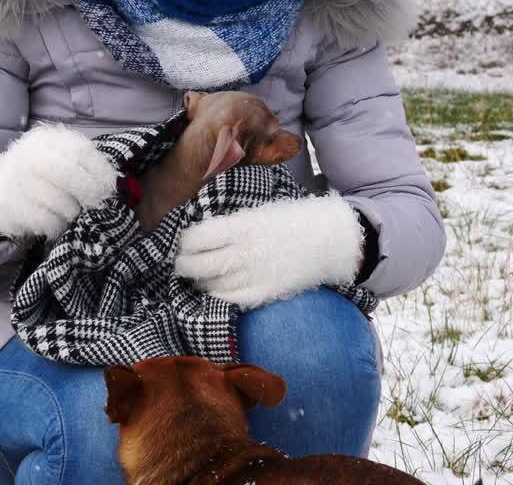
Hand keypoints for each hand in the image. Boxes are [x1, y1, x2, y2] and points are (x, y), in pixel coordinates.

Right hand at [0, 124, 119, 240]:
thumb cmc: (43, 177)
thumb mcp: (62, 162)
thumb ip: (85, 168)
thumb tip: (115, 186)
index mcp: (47, 139)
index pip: (81, 151)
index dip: (101, 172)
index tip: (110, 189)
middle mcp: (27, 153)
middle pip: (66, 171)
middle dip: (88, 192)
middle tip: (96, 205)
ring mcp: (12, 177)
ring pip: (55, 199)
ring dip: (72, 211)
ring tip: (75, 214)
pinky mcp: (4, 202)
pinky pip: (41, 218)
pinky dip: (56, 224)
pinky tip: (58, 223)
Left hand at [174, 194, 362, 309]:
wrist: (330, 239)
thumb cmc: (293, 221)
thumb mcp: (260, 213)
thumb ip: (231, 226)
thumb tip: (201, 236)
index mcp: (241, 227)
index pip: (196, 239)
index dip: (183, 243)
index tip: (183, 244)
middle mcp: (243, 253)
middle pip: (196, 266)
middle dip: (183, 266)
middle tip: (182, 264)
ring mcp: (253, 276)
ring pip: (209, 287)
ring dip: (199, 283)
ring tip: (200, 277)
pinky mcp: (263, 293)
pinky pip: (228, 301)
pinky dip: (216, 296)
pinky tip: (216, 290)